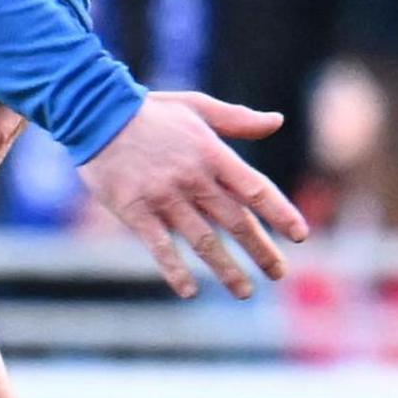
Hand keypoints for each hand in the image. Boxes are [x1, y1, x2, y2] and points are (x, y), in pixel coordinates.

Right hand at [77, 91, 308, 299]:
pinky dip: (175, 270)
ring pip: (203, 241)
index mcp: (213, 154)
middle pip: (236, 221)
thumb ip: (238, 119)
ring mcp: (164, 198)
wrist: (97, 113)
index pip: (256, 189)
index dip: (280, 213)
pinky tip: (189, 291)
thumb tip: (277, 121)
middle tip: (279, 273)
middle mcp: (194, 180)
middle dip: (261, 250)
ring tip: (245, 291)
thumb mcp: (198, 106)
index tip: (300, 234)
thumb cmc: (151, 110)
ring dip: (226, 269)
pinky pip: (159, 247)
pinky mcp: (136, 211)